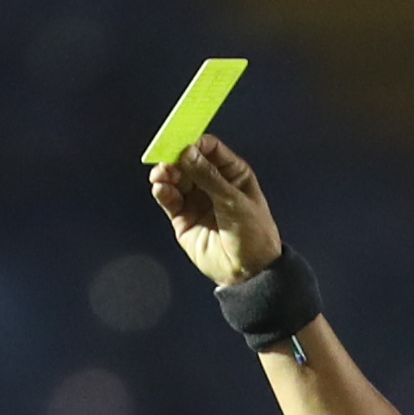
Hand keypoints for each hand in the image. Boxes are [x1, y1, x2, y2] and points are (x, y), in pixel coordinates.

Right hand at [152, 139, 281, 286]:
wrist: (248, 272)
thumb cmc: (253, 234)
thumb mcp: (233, 200)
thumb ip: (208, 176)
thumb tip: (186, 152)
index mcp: (232, 174)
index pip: (209, 149)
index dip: (194, 143)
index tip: (181, 141)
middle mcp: (212, 184)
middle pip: (188, 162)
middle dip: (176, 158)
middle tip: (166, 158)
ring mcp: (197, 201)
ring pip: (176, 179)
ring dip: (166, 174)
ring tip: (161, 175)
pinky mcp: (184, 219)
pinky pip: (170, 199)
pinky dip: (163, 192)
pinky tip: (160, 188)